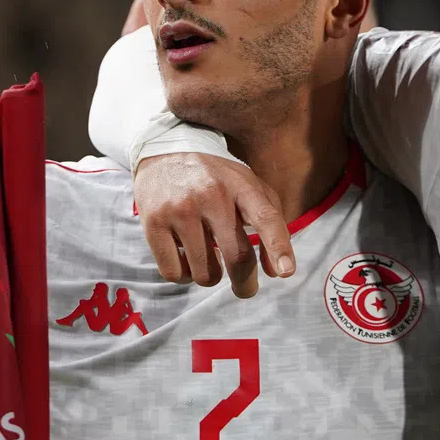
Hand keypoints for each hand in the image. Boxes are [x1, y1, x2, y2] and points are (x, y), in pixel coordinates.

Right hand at [134, 153, 295, 297]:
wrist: (165, 149)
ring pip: (205, 272)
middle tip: (246, 290)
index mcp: (241, 185)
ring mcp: (180, 209)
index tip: (286, 273)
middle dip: (246, 284)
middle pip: (236, 255)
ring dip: (211, 277)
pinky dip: (184, 275)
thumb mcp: (248, 186)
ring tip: (209, 261)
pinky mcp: (153, 222)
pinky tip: (187, 260)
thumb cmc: (216, 177)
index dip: (278, 247)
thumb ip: (270, 223)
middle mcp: (211, 195)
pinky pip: (174, 272)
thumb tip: (276, 273)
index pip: (265, 218)